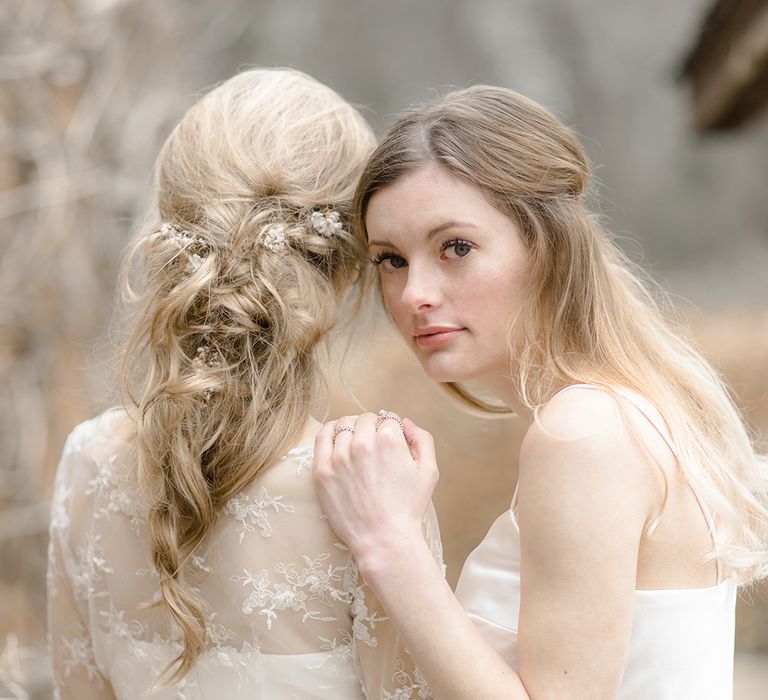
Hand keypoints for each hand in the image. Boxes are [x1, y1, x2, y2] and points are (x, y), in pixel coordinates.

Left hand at [313, 411, 438, 567]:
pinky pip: (322, 437)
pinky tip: (337, 437)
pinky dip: (330, 431)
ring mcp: (340, 457)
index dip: (391, 429)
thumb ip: (422, 439)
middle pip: (365, 419)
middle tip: (376, 446)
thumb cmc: (408, 508)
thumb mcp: (429, 471)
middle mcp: (363, 443)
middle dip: (373, 428)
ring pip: (344, 425)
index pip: (387, 418)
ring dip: (352, 430)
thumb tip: (406, 423)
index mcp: (389, 440)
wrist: (384, 539)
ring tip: (357, 444)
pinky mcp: (323, 470)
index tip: (390, 442)